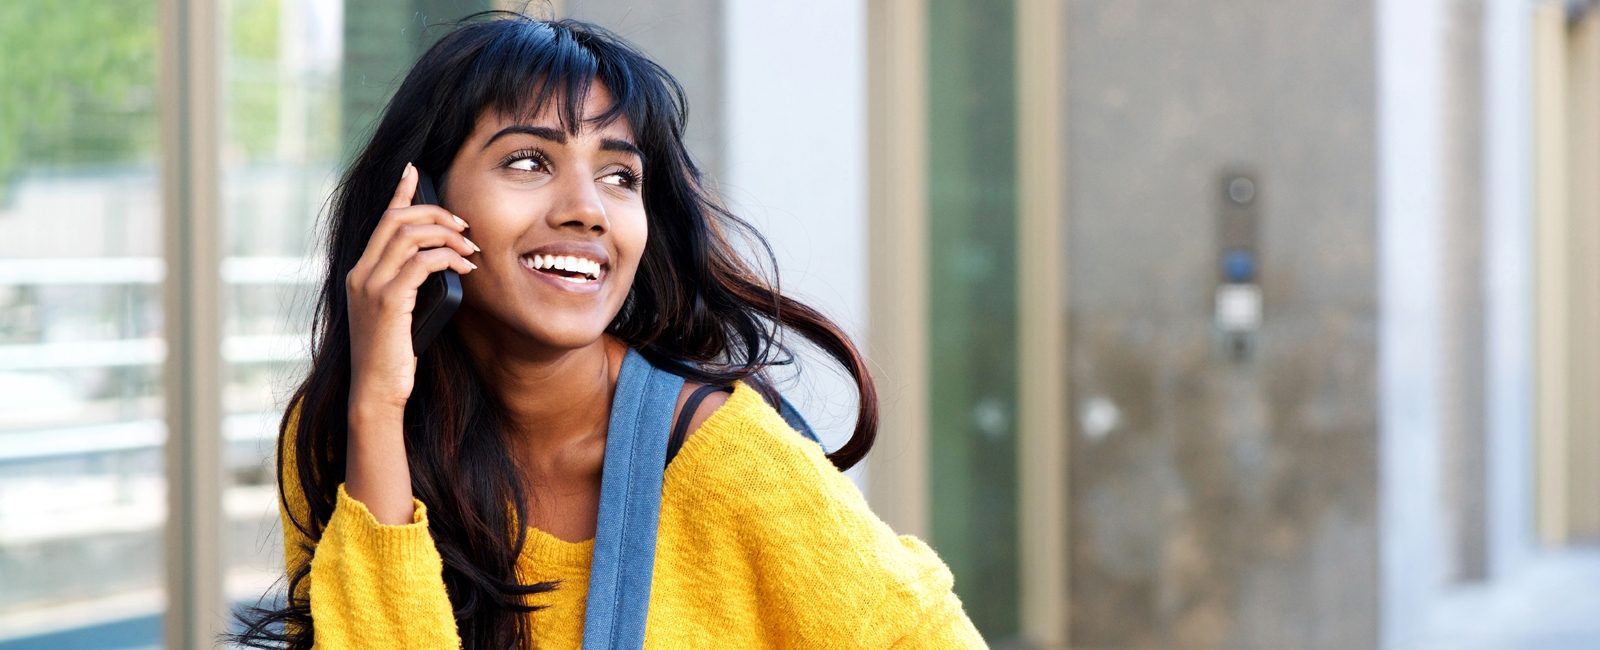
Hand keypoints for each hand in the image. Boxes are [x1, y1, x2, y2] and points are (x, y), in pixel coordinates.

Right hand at [344, 162, 479, 412]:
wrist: (376, 391)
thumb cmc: (394, 356)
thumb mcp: (401, 312)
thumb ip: (410, 284)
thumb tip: (442, 262)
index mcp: (361, 272)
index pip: (381, 219)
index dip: (399, 192)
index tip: (415, 172)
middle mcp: (360, 273)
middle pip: (397, 219)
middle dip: (435, 213)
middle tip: (465, 227)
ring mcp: (370, 286)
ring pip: (410, 235)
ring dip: (447, 236)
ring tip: (470, 249)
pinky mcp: (387, 302)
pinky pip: (421, 263)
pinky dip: (448, 259)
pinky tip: (465, 270)